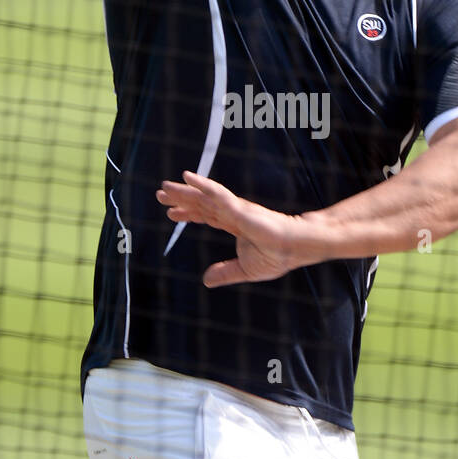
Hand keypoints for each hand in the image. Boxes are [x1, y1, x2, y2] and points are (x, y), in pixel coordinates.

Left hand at [156, 171, 307, 286]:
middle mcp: (233, 212)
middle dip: (181, 199)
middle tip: (160, 194)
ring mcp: (236, 208)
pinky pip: (217, 194)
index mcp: (235, 224)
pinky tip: (188, 178)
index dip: (189, 214)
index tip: (171, 213)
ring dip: (184, 190)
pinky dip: (202, 185)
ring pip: (205, 197)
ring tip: (165, 187)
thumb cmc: (278, 255)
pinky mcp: (240, 208)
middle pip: (201, 204)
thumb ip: (226, 272)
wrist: (297, 248)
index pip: (206, 216)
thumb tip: (206, 280)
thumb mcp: (246, 270)